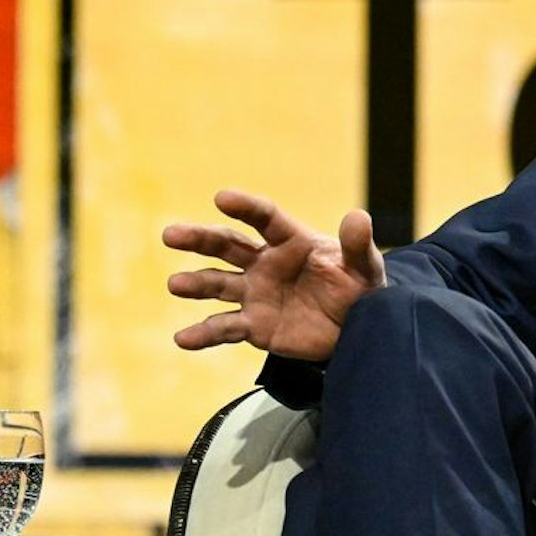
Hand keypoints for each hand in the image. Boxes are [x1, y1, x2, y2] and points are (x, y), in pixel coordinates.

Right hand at [162, 189, 386, 361]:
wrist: (354, 329)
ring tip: (175, 283)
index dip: (245, 207)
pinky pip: (223, 327)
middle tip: (171, 234)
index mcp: (291, 240)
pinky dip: (203, 333)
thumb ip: (357, 245)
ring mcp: (255, 293)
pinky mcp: (252, 325)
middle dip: (199, 238)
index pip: (264, 219)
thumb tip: (357, 216)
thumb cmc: (358, 288)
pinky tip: (182, 338)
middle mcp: (265, 263)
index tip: (222, 197)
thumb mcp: (365, 267)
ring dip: (195, 283)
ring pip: (217, 284)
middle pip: (227, 246)